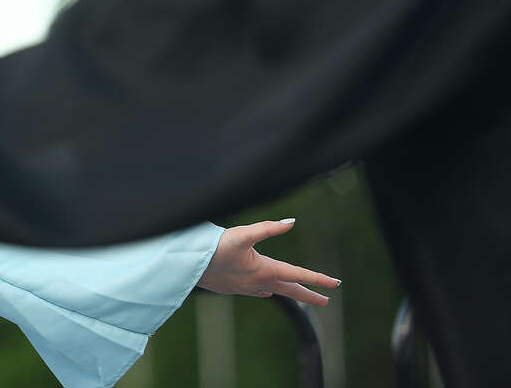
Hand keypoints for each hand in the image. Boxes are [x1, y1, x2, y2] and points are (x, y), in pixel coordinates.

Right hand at [197, 219, 340, 305]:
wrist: (187, 265)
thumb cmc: (214, 248)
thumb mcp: (243, 233)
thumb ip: (268, 228)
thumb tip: (291, 221)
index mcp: (265, 270)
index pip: (297, 275)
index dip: (318, 278)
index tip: (336, 284)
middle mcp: (258, 282)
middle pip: (289, 291)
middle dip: (308, 295)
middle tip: (325, 301)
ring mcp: (245, 288)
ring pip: (273, 291)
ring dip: (287, 292)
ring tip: (296, 292)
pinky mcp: (232, 289)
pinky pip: (256, 292)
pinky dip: (266, 291)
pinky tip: (265, 291)